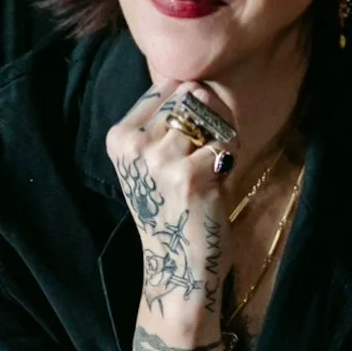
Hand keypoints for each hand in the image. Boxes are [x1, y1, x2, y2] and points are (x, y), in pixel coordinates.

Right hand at [106, 79, 236, 313]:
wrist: (177, 264)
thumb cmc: (171, 210)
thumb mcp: (152, 162)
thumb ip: (166, 123)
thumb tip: (199, 85)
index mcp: (120, 137)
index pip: (166, 86)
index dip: (191, 104)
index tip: (191, 137)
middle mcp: (135, 145)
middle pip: (189, 96)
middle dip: (210, 117)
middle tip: (207, 153)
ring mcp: (160, 160)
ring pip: (209, 118)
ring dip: (222, 140)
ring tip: (212, 170)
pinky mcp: (190, 176)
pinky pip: (226, 144)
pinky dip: (231, 161)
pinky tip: (218, 183)